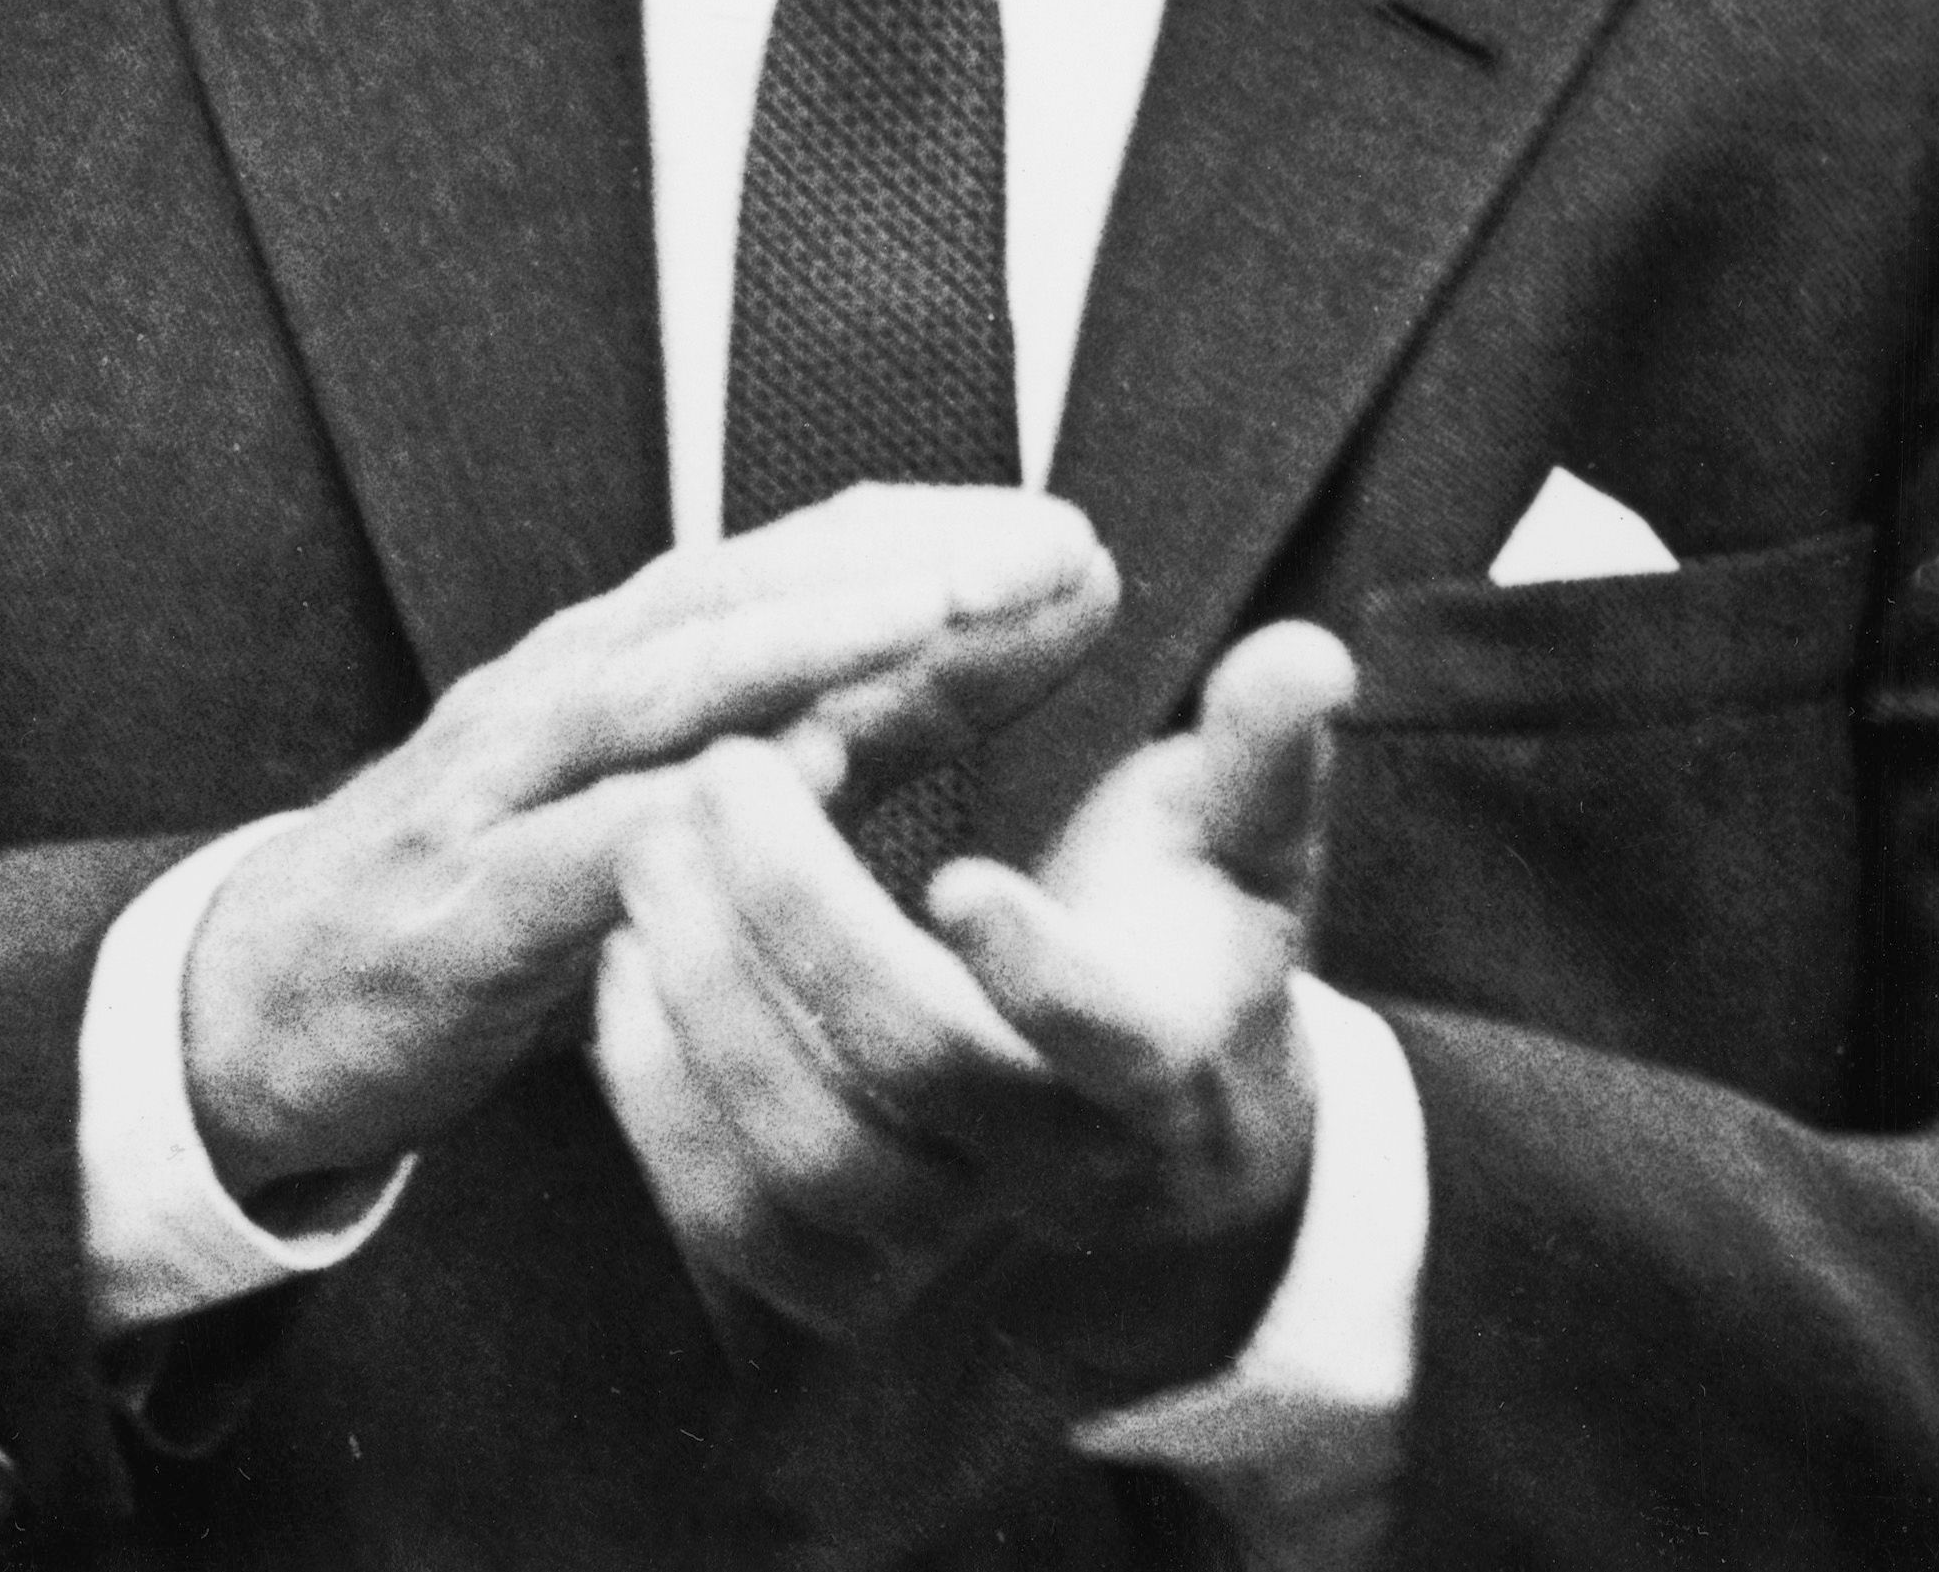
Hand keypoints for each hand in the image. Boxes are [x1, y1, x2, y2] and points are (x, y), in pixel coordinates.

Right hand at [184, 486, 1115, 1198]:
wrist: (258, 1003)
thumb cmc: (498, 887)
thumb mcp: (673, 801)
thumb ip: (820, 733)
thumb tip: (981, 649)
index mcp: (622, 658)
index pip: (794, 566)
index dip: (932, 538)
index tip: (1069, 530)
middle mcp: (566, 688)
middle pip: (751, 595)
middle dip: (906, 561)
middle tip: (1051, 544)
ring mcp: (505, 786)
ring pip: (666, 685)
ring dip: (805, 640)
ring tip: (935, 611)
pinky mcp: (463, 908)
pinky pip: (582, 849)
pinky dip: (684, 810)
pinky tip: (782, 788)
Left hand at [596, 620, 1353, 1401]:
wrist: (1166, 1166)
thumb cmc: (1190, 961)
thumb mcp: (1244, 849)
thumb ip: (1264, 747)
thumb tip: (1311, 651)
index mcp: (1159, 1060)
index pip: (1103, 1038)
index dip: (1037, 969)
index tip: (959, 870)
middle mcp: (1049, 1170)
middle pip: (910, 1065)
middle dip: (799, 914)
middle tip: (722, 773)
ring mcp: (941, 1244)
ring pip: (802, 1153)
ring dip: (709, 995)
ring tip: (654, 849)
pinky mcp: (838, 1287)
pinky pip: (727, 1222)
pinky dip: (662, 1099)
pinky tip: (627, 966)